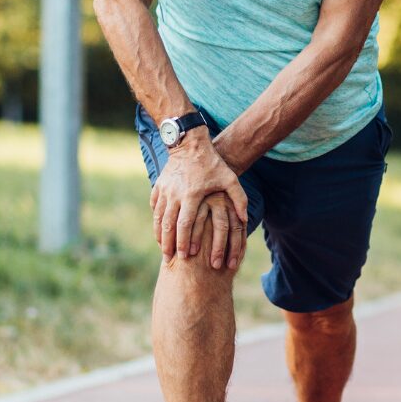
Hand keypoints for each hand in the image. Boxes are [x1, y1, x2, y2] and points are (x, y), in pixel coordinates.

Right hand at [150, 131, 248, 264]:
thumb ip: (239, 199)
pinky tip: (159, 230)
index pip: (185, 224)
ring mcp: (164, 190)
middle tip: (169, 258)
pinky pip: (155, 207)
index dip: (183, 242)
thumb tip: (245, 220)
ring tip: (163, 248)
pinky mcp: (159, 185)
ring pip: (159, 218)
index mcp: (192, 195)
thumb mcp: (230, 179)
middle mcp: (175, 194)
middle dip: (168, 244)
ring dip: (160, 234)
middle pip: (168, 225)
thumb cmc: (212, 163)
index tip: (184, 256)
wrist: (190, 143)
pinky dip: (156, 220)